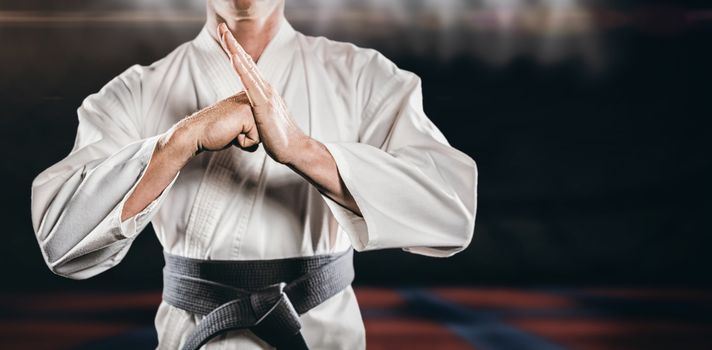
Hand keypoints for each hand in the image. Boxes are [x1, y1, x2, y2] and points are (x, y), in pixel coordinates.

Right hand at [174, 91, 259, 155]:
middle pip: (266, 130)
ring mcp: (250, 104)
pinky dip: (243, 143)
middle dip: (249, 137)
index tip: (233, 127)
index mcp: (250, 98)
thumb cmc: (215, 132)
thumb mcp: (239, 127)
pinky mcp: (247, 115)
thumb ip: (252, 125)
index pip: (264, 125)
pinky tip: (230, 133)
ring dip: (246, 140)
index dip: (249, 134)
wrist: (196, 133)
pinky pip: (255, 140)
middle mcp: (251, 98)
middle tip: (231, 130)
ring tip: (230, 131)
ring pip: (262, 135)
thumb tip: (267, 136)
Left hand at [217, 23, 308, 164]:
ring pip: (247, 69)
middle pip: (247, 62)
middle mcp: (266, 89)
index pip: (248, 68)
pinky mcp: (264, 106)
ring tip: (226, 37)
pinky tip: (235, 60)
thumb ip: (257, 111)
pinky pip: (250, 85)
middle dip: (233, 44)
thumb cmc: (280, 138)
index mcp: (265, 92)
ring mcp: (266, 96)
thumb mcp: (265, 120)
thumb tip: (250, 111)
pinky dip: (242, 71)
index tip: (225, 37)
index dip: (237, 52)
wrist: (295, 149)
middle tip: (222, 27)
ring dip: (236, 52)